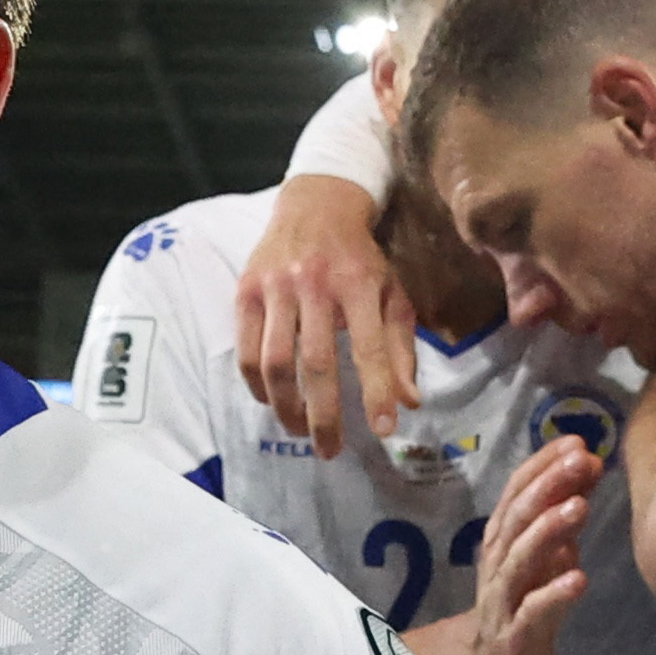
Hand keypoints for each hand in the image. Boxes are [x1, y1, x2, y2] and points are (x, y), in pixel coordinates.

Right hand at [235, 177, 411, 458]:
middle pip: (317, 362)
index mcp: (360, 284)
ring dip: (287, 406)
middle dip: (324, 415)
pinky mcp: (247, 290)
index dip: (377, 391)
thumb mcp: (392, 293)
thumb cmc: (361, 258)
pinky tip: (272, 402)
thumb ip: (401, 348)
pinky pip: (247, 350)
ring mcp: (276, 287)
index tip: (384, 430)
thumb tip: (408, 403)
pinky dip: (258, 385)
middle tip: (330, 450)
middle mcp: (316, 284)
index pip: (369, 346)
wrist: (316, 204)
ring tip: (299, 431)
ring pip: (275, 361)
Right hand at [414, 440, 596, 654]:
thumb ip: (562, 515)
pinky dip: (554, 594)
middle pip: (518, 519)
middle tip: (581, 460)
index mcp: (503, 539)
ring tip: (580, 508)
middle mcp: (498, 564)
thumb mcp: (544, 554)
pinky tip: (579, 579)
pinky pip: (533, 613)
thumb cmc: (523, 601)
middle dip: (549, 486)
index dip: (544, 465)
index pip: (517, 492)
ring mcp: (504, 601)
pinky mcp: (516, 638)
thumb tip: (588, 466)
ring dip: (549, 531)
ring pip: (520, 560)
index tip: (576, 441)